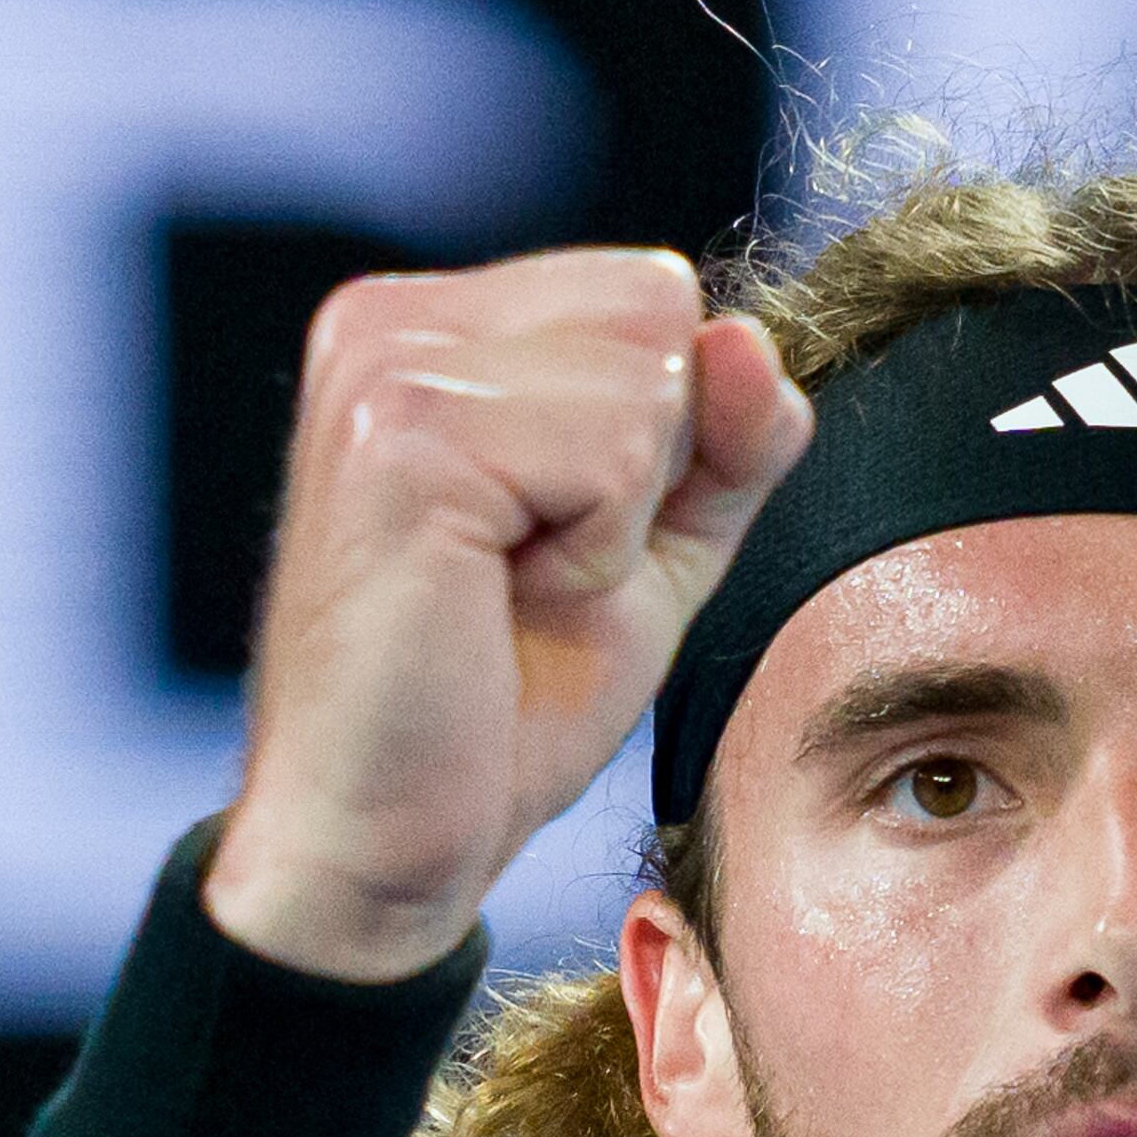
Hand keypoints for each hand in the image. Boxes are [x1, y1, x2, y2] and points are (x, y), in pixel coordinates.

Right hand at [201, 247, 808, 982]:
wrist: (384, 844)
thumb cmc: (492, 711)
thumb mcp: (647, 553)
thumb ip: (723, 443)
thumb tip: (752, 341)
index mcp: (427, 328)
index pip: (651, 292)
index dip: (660, 439)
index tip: (552, 543)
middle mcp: (389, 321)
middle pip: (658, 307)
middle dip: (643, 467)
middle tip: (530, 575)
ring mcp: (385, 367)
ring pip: (649, 378)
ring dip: (616, 520)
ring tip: (506, 591)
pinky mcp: (405, 437)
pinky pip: (615, 452)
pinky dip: (594, 553)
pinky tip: (496, 602)